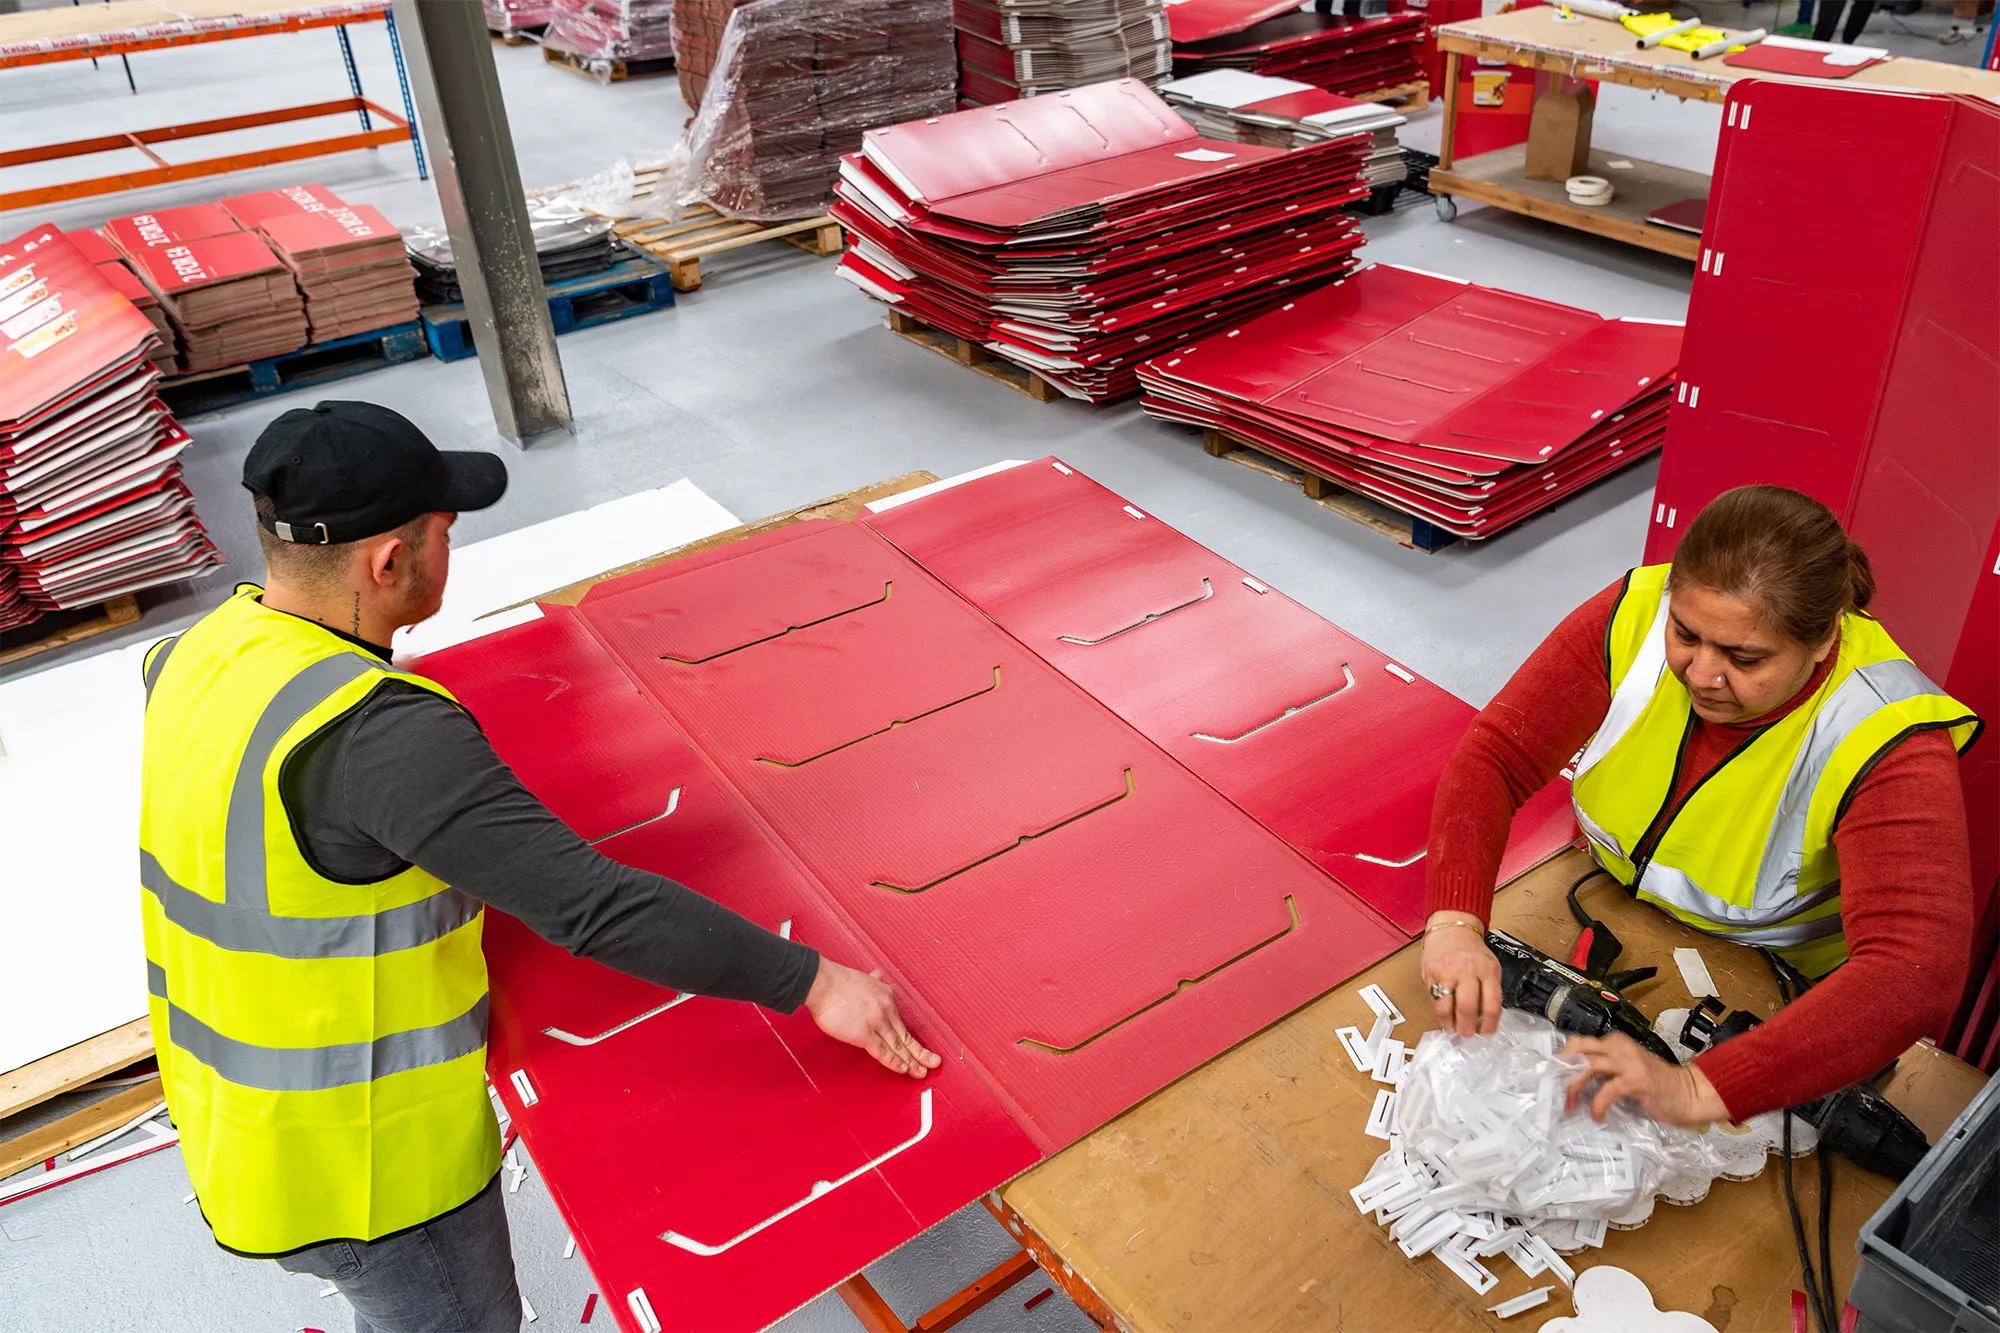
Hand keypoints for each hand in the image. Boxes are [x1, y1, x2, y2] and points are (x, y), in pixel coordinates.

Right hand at [804, 958, 941, 1079]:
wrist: (823, 982)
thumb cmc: (837, 982)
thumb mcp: (863, 978)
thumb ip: (873, 980)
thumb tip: (878, 974)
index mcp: (886, 997)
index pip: (901, 1023)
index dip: (910, 1039)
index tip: (917, 1048)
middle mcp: (886, 1010)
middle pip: (905, 1036)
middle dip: (921, 1053)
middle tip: (933, 1063)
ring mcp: (877, 1022)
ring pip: (898, 1046)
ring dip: (912, 1062)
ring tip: (922, 1072)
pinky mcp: (864, 1034)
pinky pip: (883, 1052)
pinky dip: (895, 1062)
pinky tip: (903, 1069)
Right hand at [1420, 912, 1500, 1036]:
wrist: (1452, 929)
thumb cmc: (1472, 951)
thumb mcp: (1490, 967)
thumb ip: (1489, 991)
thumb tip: (1484, 1020)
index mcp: (1488, 970)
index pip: (1491, 1006)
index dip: (1488, 1025)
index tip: (1485, 1033)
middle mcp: (1467, 970)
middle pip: (1468, 1008)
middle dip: (1467, 1028)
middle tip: (1467, 1034)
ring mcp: (1447, 972)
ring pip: (1446, 1008)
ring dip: (1450, 1024)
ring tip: (1453, 1028)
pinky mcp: (1430, 974)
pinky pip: (1434, 1000)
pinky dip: (1440, 1013)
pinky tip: (1444, 1016)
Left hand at [1561, 1033, 1729, 1126]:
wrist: (1691, 1094)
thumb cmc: (1657, 1087)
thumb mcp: (1625, 1072)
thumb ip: (1603, 1071)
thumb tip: (1572, 1082)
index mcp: (1614, 1043)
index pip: (1578, 1043)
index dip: (1560, 1060)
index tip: (1550, 1078)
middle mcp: (1619, 1047)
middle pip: (1577, 1048)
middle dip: (1561, 1068)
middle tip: (1554, 1089)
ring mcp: (1628, 1062)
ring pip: (1587, 1065)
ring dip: (1573, 1086)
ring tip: (1570, 1105)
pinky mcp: (1637, 1080)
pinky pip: (1607, 1090)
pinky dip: (1597, 1105)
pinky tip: (1597, 1116)